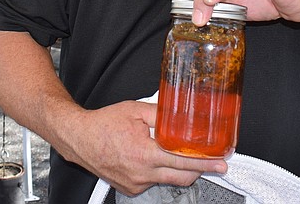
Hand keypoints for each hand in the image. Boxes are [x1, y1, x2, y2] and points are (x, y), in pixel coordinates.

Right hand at [65, 100, 226, 195]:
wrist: (79, 138)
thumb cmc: (104, 124)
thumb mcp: (135, 110)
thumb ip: (161, 114)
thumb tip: (181, 114)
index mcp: (145, 153)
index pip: (183, 161)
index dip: (205, 163)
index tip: (220, 163)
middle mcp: (141, 173)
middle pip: (181, 177)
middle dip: (200, 171)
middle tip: (213, 164)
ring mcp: (135, 184)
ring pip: (167, 180)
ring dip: (177, 170)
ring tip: (177, 155)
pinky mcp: (130, 189)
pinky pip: (152, 182)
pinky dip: (158, 172)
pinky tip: (153, 159)